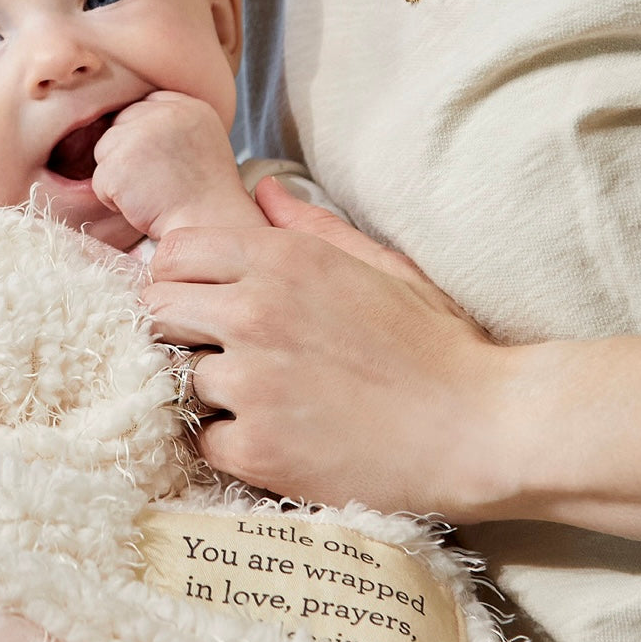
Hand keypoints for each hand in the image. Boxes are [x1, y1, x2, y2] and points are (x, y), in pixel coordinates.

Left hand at [91, 92, 261, 240]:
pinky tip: (141, 206)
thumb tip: (133, 125)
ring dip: (119, 177)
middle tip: (154, 182)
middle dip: (128, 154)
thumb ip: (173, 126)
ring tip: (150, 195)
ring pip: (104, 150)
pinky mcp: (120, 163)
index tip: (156, 161)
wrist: (210, 229)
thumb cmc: (205, 198)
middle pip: (120, 124)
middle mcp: (165, 114)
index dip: (143, 134)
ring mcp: (141, 136)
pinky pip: (100, 180)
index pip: (145, 105)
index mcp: (189, 107)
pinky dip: (114, 200)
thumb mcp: (202, 144)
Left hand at [147, 176, 502, 516]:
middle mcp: (255, 312)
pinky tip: (274, 439)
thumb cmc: (438, 345)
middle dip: (180, 329)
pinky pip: (202, 443)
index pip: (174, 252)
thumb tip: (264, 191)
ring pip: (179, 378)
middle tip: (217, 351)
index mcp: (282, 259)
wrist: (482, 428)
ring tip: (261, 400)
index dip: (182, 276)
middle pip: (158, 310)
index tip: (206, 301)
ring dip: (210, 391)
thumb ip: (310, 224)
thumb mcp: (379, 264)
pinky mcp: (258, 449)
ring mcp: (252, 382)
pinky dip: (229, 445)